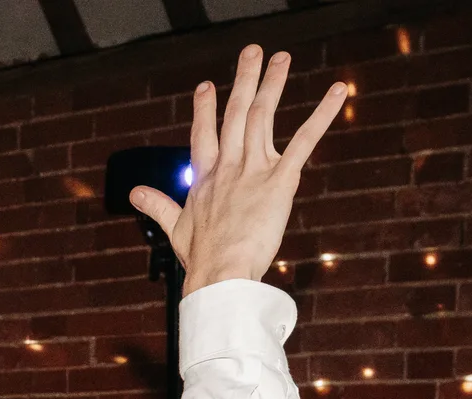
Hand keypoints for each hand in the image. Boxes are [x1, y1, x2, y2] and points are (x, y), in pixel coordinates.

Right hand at [129, 45, 347, 295]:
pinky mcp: (279, 180)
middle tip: (251, 52)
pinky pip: (304, 140)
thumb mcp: (174, 228)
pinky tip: (337, 91)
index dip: (205, 110)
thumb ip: (157, 205)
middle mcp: (228, 166)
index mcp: (204, 179)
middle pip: (236, 113)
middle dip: (244, 80)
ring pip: (263, 116)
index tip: (206, 86)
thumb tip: (134, 193)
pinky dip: (322, 113)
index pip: (204, 135)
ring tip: (280, 58)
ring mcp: (253, 170)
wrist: (220, 272)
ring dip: (273, 83)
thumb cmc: (200, 258)